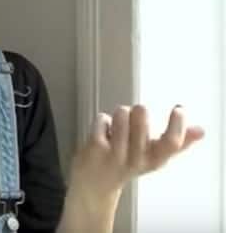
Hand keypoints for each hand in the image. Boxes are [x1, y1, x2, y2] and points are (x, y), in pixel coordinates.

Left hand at [69, 105, 203, 203]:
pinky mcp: (95, 147)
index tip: (178, 109)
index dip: (177, 124)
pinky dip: (102, 121)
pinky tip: (102, 133)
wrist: (95, 187)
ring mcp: (115, 153)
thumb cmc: (127, 166)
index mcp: (154, 159)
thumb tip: (200, 130)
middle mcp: (136, 158)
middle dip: (137, 110)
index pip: (171, 143)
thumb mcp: (153, 158)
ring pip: (121, 113)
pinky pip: (103, 119)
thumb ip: (177, 144)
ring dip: (119, 114)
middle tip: (134, 116)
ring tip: (117, 126)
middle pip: (142, 119)